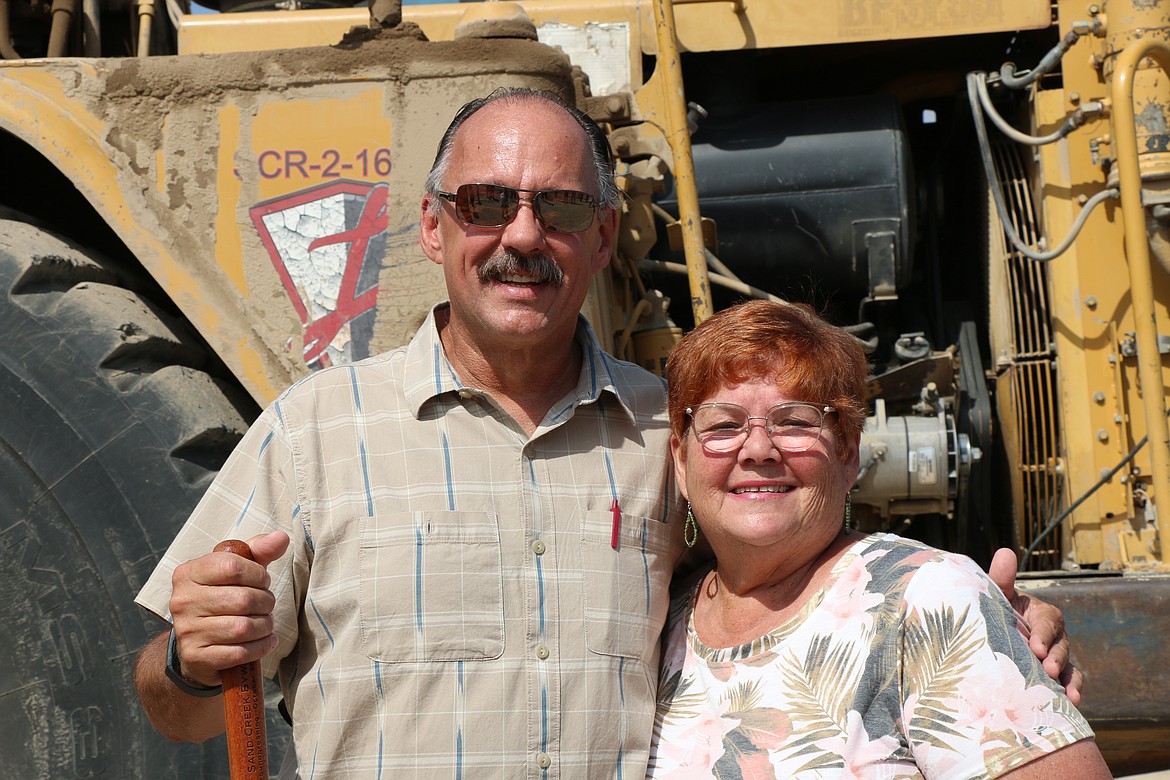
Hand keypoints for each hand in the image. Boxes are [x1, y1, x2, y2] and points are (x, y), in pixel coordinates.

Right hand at [168, 531, 289, 687]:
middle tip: (266, 605)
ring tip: (266, 622)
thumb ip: (258, 551)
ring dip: (265, 625)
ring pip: (243, 628)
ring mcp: (187, 631)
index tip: (263, 581)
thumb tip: (281, 538)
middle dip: (266, 602)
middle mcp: (182, 601)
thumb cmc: (223, 598)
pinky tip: (265, 641)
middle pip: (243, 599)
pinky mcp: (196, 657)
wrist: (198, 645)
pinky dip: (261, 647)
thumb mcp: (236, 570)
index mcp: (188, 573)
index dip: (258, 574)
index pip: (232, 566)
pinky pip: (239, 652)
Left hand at [988, 547, 1082, 703]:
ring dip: (1069, 678)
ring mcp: (1056, 655)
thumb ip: (1002, 578)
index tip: (1036, 647)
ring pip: (1068, 665)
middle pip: (1060, 645)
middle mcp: (1053, 635)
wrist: (989, 634)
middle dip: (1055, 657)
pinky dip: (1073, 690)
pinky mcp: (1056, 674)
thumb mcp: (998, 596)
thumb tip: (1006, 552)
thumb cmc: (996, 610)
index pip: (1047, 622)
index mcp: (1042, 613)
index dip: (1043, 634)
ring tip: (1067, 692)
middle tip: (1048, 668)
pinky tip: (1072, 701)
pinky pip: (1070, 681)